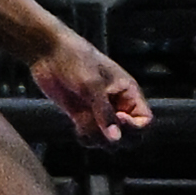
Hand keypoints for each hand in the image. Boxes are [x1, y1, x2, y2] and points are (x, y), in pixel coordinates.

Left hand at [32, 30, 151, 148]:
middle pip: (130, 136)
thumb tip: (116, 139)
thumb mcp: (92, 86)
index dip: (135, 127)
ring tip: (83, 120)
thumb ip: (104, 113)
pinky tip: (76, 125)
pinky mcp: (84, 117)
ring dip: (97, 137)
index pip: (145, 120)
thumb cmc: (75, 61)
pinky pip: (93, 138)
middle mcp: (118, 104)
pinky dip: (86, 137)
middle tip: (99, 125)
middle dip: (116, 138)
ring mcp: (100, 112)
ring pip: (109, 141)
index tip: (118, 118)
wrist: (50, 53)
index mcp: (128, 92)